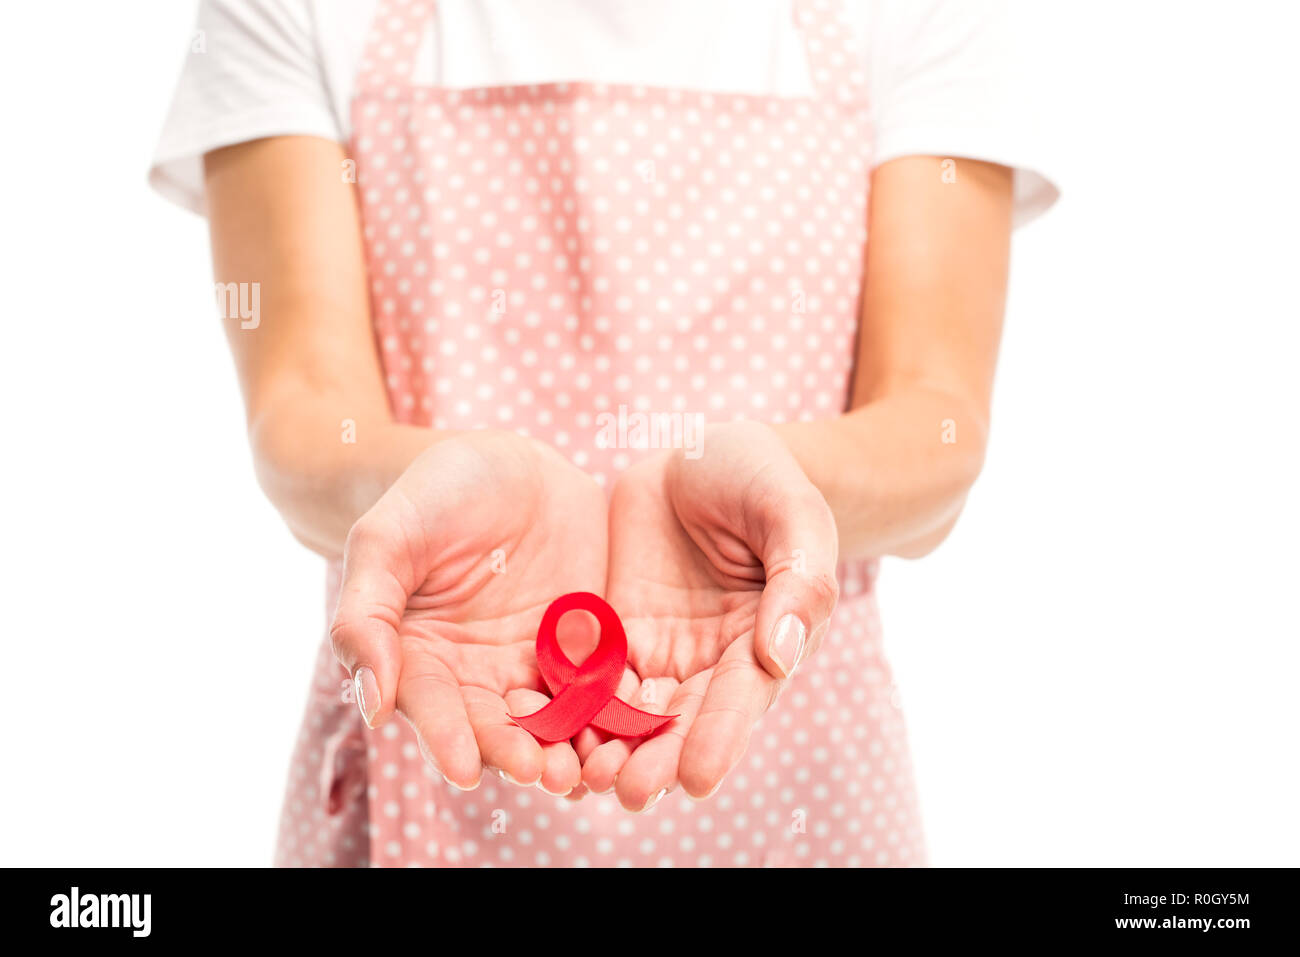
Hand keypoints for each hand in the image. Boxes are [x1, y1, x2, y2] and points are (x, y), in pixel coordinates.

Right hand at [330, 431, 606, 793]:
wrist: (506, 462)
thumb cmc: (431, 494)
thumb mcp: (386, 540)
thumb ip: (366, 616)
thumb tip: (374, 705)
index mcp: (422, 660)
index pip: (433, 709)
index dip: (447, 740)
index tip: (463, 772)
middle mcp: (479, 675)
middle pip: (498, 728)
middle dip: (516, 755)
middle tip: (538, 773)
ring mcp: (537, 664)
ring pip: (554, 722)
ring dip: (569, 750)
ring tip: (584, 771)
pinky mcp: (589, 647)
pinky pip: (603, 686)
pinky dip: (614, 712)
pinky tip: (631, 730)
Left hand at [579, 421, 839, 808]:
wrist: (702, 451)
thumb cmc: (764, 476)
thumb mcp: (791, 514)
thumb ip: (798, 581)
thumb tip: (782, 654)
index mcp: (762, 641)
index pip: (740, 700)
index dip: (720, 740)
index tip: (698, 779)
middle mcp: (708, 660)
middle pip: (680, 722)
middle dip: (655, 760)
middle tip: (627, 792)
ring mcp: (656, 648)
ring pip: (627, 711)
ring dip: (604, 746)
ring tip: (577, 777)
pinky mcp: (609, 630)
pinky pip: (583, 672)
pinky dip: (562, 701)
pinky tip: (533, 720)